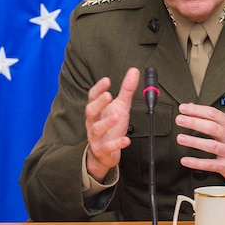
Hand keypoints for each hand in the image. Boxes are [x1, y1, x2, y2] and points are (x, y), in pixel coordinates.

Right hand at [84, 68, 139, 182]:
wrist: (104, 153)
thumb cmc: (111, 127)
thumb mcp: (120, 107)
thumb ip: (126, 90)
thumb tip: (134, 70)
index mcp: (96, 111)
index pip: (92, 97)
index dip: (98, 89)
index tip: (107, 80)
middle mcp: (92, 122)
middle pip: (90, 111)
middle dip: (99, 103)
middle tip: (109, 95)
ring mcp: (95, 137)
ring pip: (96, 129)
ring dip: (106, 122)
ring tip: (117, 115)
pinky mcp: (102, 150)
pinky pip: (107, 147)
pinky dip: (116, 144)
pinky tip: (126, 140)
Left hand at [174, 103, 224, 189]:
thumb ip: (212, 118)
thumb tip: (192, 106)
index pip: (213, 114)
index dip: (197, 110)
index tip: (183, 108)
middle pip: (212, 127)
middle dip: (194, 122)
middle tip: (179, 120)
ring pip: (211, 145)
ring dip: (194, 141)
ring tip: (180, 138)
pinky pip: (210, 164)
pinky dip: (196, 162)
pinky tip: (185, 160)